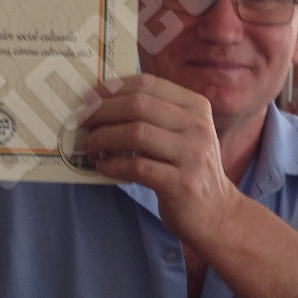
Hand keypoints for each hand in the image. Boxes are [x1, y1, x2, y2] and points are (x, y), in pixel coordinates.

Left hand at [79, 74, 237, 245]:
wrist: (216, 212)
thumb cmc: (188, 168)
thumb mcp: (180, 133)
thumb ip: (153, 114)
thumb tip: (101, 101)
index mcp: (195, 106)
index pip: (147, 85)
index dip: (113, 88)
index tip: (89, 97)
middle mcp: (196, 126)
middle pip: (138, 105)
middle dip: (103, 111)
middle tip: (82, 121)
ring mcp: (191, 154)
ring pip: (136, 133)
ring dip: (104, 137)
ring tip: (88, 144)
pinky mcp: (181, 183)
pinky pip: (138, 167)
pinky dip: (114, 165)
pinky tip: (102, 166)